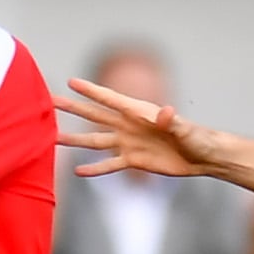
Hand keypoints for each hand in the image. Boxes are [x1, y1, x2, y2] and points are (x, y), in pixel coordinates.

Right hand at [56, 79, 208, 178]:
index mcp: (139, 112)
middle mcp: (129, 125)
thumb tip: (165, 112)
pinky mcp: (133, 160)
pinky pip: (109, 164)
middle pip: (94, 115)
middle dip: (73, 108)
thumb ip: (172, 121)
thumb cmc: (197, 137)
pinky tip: (78, 171)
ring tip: (52, 138)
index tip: (70, 82)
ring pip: (95, 140)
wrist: (203, 156)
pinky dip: (94, 169)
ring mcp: (128, 143)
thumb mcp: (185, 128)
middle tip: (50, 101)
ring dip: (75, 139)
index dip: (90, 91)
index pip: (109, 99)